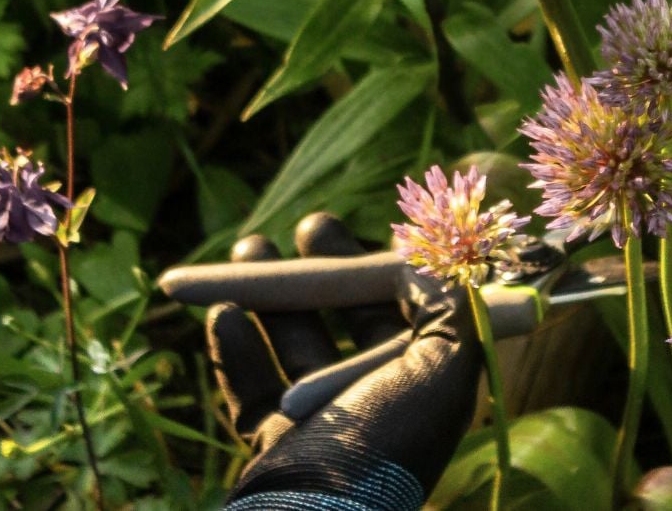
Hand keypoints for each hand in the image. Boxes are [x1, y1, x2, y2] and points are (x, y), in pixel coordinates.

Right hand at [206, 213, 478, 508]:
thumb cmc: (385, 439)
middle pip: (352, 320)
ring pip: (297, 344)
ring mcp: (324, 425)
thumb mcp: (444, 362)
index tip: (371, 228)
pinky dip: (236, 349)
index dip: (387, 266)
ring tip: (247, 247)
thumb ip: (449, 303)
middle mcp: (379, 403)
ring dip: (271, 294)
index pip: (411, 310)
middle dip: (327, 270)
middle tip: (306, 227)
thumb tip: (437, 263)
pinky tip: (222, 314)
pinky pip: (252, 388)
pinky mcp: (274, 444)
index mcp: (426, 385)